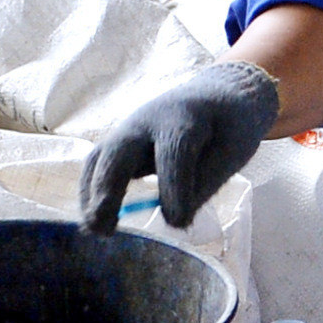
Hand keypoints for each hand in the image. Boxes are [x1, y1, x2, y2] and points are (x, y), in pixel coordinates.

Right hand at [78, 60, 281, 229]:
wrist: (216, 93)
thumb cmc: (230, 125)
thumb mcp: (231, 152)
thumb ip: (205, 184)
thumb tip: (175, 221)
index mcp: (184, 118)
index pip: (173, 153)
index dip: (174, 189)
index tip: (177, 222)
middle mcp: (147, 119)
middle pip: (119, 152)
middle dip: (109, 189)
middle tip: (106, 228)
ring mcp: (128, 128)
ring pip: (99, 158)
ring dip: (91, 194)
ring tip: (95, 229)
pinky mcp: (119, 141)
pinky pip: (97, 165)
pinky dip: (90, 191)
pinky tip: (92, 219)